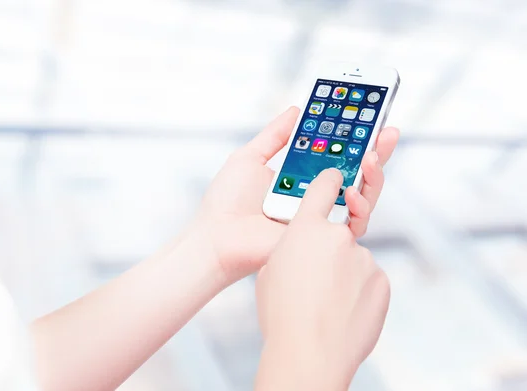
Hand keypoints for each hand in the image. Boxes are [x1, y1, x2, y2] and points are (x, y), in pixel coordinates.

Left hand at [195, 106, 398, 282]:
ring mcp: (322, 217)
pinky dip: (360, 205)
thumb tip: (297, 109)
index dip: (357, 137)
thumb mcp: (250, 157)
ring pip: (364, 197)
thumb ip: (276, 135)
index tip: (371, 115)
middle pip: (358, 173)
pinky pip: (354, 224)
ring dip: (375, 174)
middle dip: (378, 151)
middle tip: (387, 130)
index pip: (337, 154)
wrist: (216, 237)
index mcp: (302, 177)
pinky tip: (353, 188)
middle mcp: (316, 197)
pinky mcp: (323, 238)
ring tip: (373, 154)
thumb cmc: (226, 201)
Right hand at [254, 169, 390, 390]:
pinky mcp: (381, 281)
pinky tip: (341, 311)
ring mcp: (364, 259)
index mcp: (305, 229)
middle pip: (339, 230)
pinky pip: (368, 279)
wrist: (309, 354)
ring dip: (343, 274)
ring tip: (324, 304)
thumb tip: (303, 249)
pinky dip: (358, 291)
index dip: (330, 178)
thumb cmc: (281, 315)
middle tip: (319, 269)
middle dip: (330, 244)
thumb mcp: (270, 271)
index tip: (336, 176)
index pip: (324, 185)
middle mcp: (338, 236)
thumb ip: (290, 249)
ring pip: (354, 259)